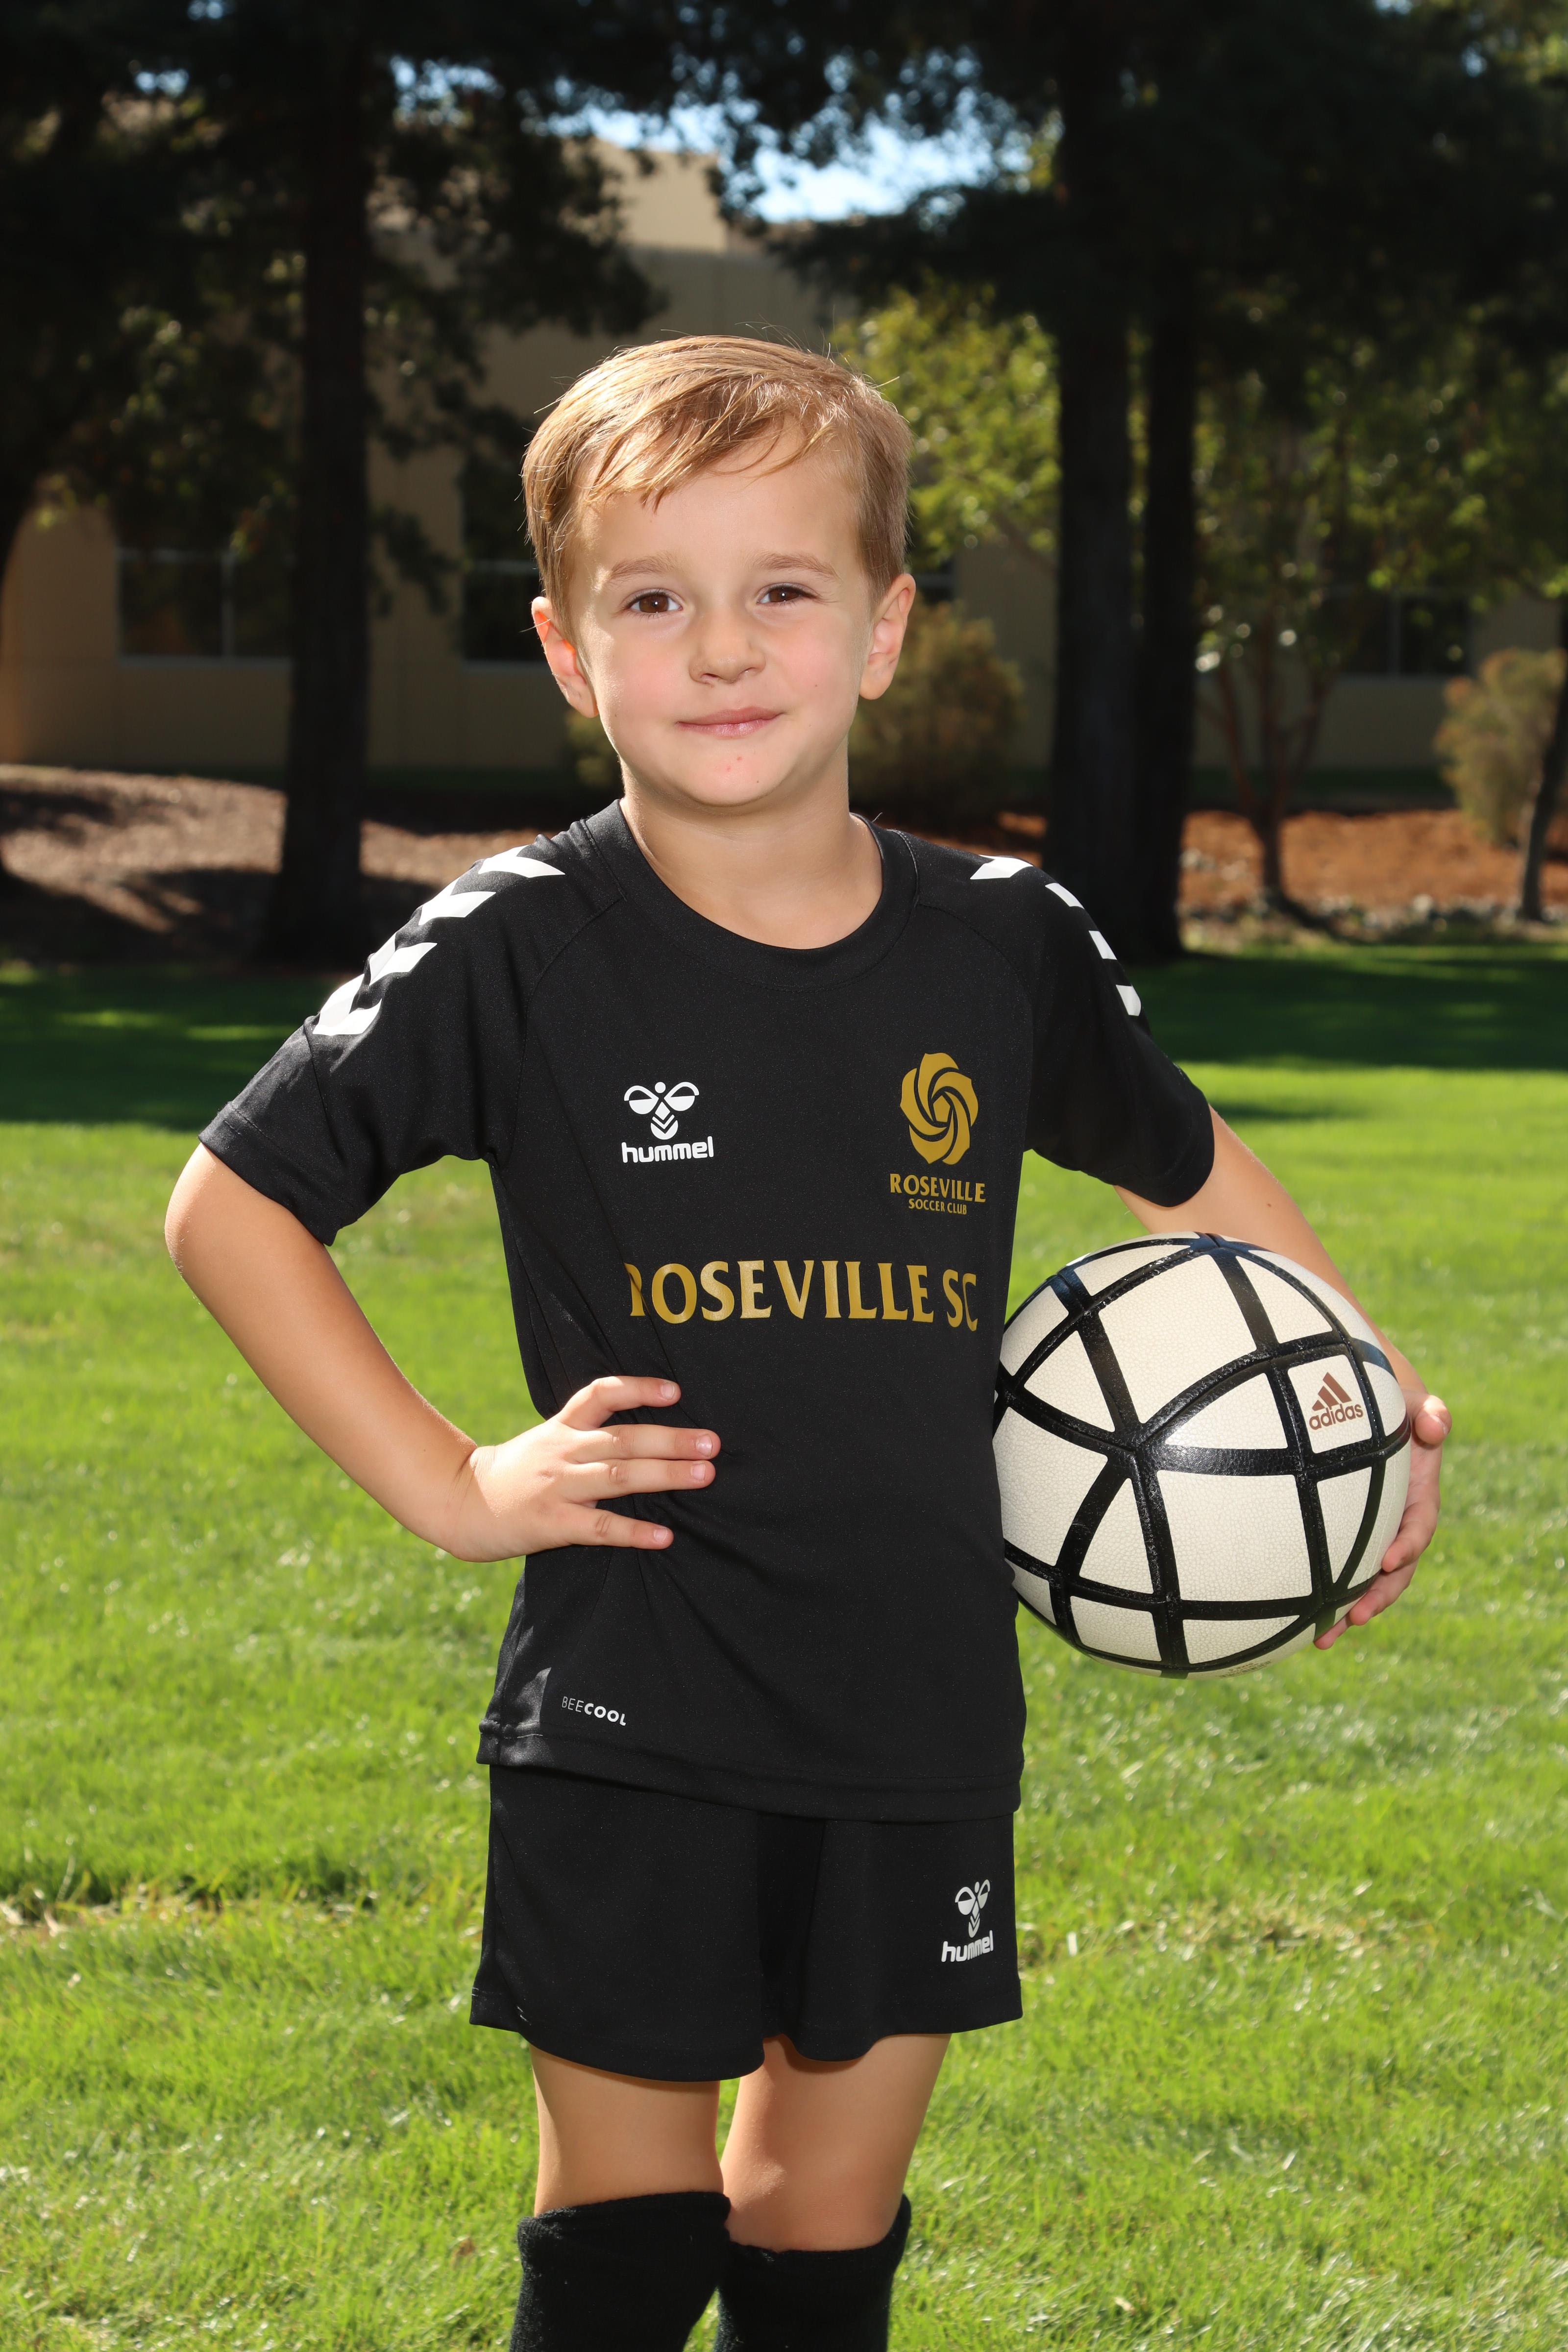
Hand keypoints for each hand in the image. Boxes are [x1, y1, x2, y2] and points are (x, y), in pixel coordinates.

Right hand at [443, 1376, 718, 1562]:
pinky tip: (665, 1536)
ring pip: (619, 1476)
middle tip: (713, 1443)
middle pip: (623, 1438)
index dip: (638, 1388)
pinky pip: (600, 1527)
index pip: (601, 1394)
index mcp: (562, 1427)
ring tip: (704, 1475)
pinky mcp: (552, 1523)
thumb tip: (647, 1435)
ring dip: (665, 1475)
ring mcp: (558, 1486)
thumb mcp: (546, 1440)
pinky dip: (635, 1531)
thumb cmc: (515, 1473)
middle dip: (672, 1439)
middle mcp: (563, 1451)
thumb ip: (587, 1434)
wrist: (460, 1503)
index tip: (676, 1391)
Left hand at [1314, 1390, 1450, 1648]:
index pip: (1419, 1526)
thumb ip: (1430, 1413)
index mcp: (1417, 1497)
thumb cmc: (1389, 1406)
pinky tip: (1296, 1623)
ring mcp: (1370, 1536)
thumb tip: (1434, 1425)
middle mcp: (1396, 1524)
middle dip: (1378, 1597)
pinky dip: (1321, 1598)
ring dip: (1346, 1612)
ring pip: (1364, 1582)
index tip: (1388, 1559)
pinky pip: (1336, 1574)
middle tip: (1356, 1617)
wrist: (1364, 1413)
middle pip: (1394, 1571)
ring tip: (1322, 1639)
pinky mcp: (1343, 1541)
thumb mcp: (1412, 1404)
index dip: (1408, 1544)